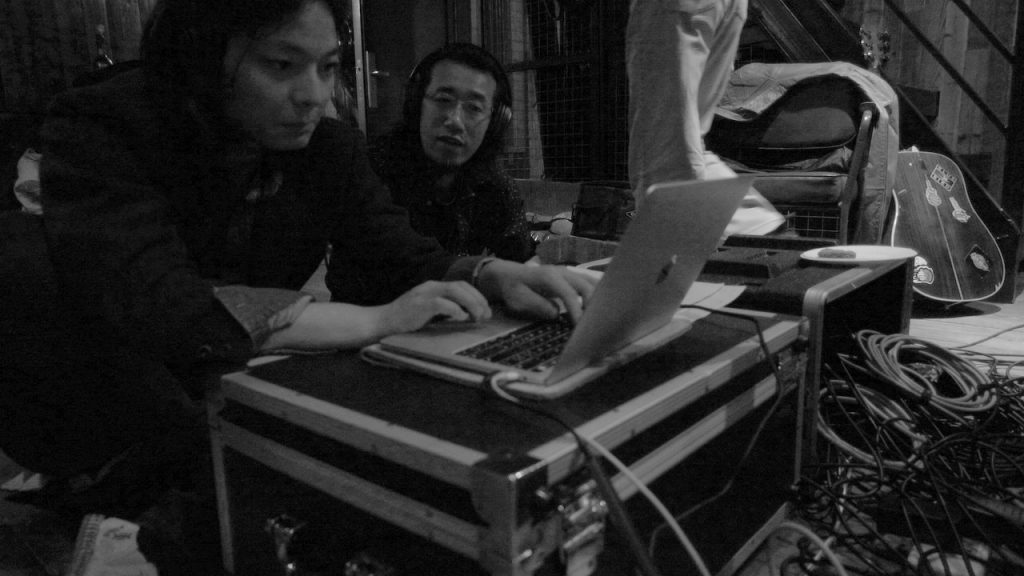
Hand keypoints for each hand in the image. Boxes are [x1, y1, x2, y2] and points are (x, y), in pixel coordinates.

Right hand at [379, 280, 491, 334]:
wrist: (381, 322)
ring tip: (477, 317)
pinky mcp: (419, 305)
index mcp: (433, 287)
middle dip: (477, 299)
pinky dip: (455, 310)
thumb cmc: (405, 321)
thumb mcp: (428, 312)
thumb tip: (467, 315)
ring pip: (454, 291)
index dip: (476, 296)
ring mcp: (424, 294)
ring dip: (470, 303)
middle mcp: (430, 286)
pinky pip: (442, 304)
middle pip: (461, 285)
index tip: (486, 310)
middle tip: (486, 315)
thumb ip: (444, 310)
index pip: (461, 285)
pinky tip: (461, 318)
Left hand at [476, 260, 597, 322]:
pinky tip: (600, 306)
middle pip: (584, 285)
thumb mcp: (518, 299)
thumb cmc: (512, 289)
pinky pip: (587, 283)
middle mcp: (561, 272)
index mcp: (548, 277)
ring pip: (589, 282)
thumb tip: (557, 314)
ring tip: (600, 317)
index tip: (580, 326)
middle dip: (593, 304)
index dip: (576, 310)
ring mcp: (567, 273)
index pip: (568, 294)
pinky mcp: (570, 277)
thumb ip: (537, 305)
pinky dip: (595, 293)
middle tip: (595, 324)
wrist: (507, 275)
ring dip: (597, 298)